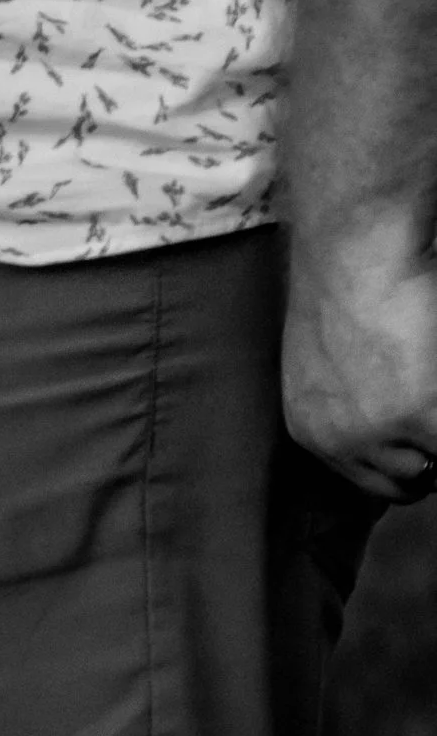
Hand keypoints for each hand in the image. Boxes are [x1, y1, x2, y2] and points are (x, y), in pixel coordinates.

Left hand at [284, 217, 436, 499]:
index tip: (423, 444)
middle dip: (430, 455)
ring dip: (433, 430)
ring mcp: (380, 433)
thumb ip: (352, 406)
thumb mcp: (328, 364)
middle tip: (426, 410)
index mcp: (310, 430)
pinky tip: (435, 376)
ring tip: (426, 381)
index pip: (370, 480)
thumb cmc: (345, 290)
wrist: (355, 252)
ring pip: (432, 465)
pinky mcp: (422, 415)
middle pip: (406, 483)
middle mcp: (338, 442)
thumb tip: (398, 430)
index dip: (407, 463)